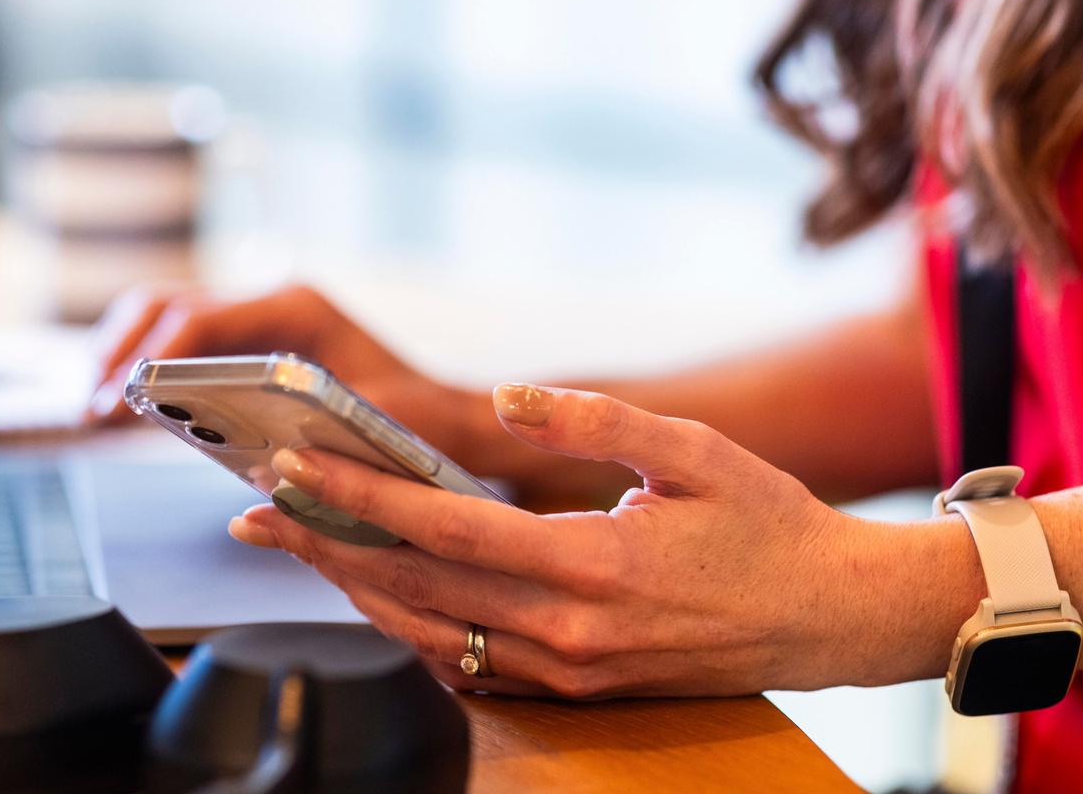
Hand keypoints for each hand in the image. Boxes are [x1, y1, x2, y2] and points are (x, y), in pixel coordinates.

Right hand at [82, 284, 616, 495]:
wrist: (448, 416)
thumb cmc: (420, 423)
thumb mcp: (368, 435)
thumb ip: (317, 450)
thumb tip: (260, 478)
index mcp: (298, 310)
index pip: (201, 320)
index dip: (151, 359)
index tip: (120, 397)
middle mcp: (274, 302)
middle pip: (169, 306)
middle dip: (121, 351)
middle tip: (92, 407)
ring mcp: (260, 319)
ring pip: (168, 318)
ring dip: (125, 356)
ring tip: (94, 410)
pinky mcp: (252, 344)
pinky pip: (185, 344)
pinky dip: (150, 370)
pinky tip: (128, 409)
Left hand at [228, 384, 976, 696]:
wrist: (830, 618)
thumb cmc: (768, 525)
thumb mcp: (691, 453)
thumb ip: (591, 419)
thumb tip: (507, 395)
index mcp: (591, 566)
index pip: (442, 529)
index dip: (357, 498)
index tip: (291, 469)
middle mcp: (566, 630)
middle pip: (413, 588)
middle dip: (323, 547)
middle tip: (251, 515)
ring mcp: (568, 670)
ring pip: (428, 634)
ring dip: (354, 588)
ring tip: (298, 545)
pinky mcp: (575, 688)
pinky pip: (466, 662)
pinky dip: (409, 625)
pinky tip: (378, 590)